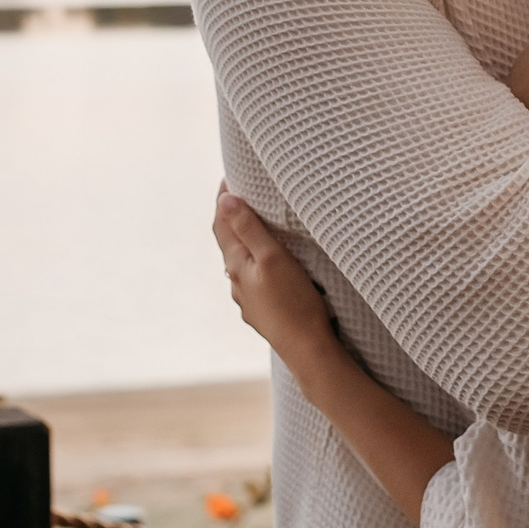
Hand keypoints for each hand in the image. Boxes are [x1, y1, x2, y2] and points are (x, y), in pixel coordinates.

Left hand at [213, 184, 335, 355]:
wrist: (307, 349)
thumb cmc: (293, 301)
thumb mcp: (272, 257)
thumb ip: (248, 228)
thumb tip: (225, 200)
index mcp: (237, 265)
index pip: (222, 225)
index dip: (223, 200)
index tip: (228, 178)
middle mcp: (238, 283)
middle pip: (229, 243)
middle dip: (232, 219)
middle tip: (241, 195)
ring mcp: (250, 300)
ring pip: (242, 264)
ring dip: (245, 243)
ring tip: (255, 227)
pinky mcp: (265, 313)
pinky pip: (256, 281)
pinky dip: (257, 264)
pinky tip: (268, 268)